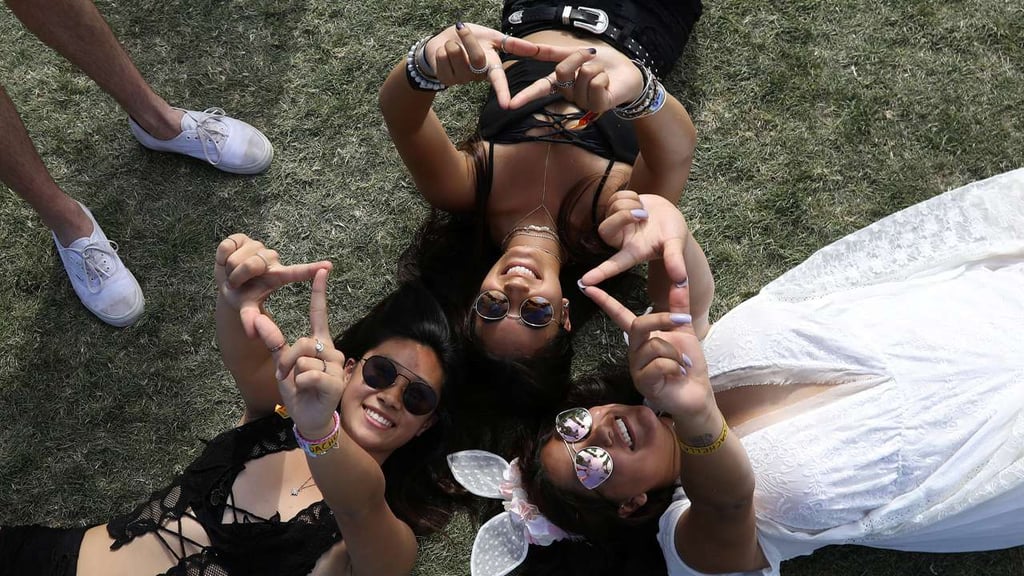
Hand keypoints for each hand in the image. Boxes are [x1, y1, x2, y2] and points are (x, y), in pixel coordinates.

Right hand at [215, 233, 331, 337]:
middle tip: (235, 283)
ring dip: (229, 270)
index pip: (296, 272)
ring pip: (237, 258)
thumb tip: (252, 334)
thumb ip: (251, 320)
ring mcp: (256, 246)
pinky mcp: (240, 237)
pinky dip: (221, 256)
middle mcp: (270, 259)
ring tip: (232, 274)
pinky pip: (226, 246)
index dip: (310, 269)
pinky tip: (226, 260)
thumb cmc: (241, 296)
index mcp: (277, 276)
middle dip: (238, 276)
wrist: (225, 282)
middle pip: (252, 265)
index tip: (329, 266)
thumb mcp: (247, 309)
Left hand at [254, 269, 346, 438]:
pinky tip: (310, 391)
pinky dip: (301, 384)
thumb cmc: (298, 389)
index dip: (319, 292)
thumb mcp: (282, 365)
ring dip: (294, 375)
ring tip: (302, 386)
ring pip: (303, 360)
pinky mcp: (335, 381)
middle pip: (301, 343)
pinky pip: (308, 374)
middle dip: (287, 361)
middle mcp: (330, 350)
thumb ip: (274, 342)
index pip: (319, 314)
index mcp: (319, 343)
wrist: (309, 418)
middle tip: (289, 376)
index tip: (323, 269)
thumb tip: (259, 318)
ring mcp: (335, 366)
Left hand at [424, 23, 577, 107]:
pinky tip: (444, 52)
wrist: (445, 39)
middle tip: (461, 29)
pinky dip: (441, 49)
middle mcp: (478, 76)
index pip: (499, 80)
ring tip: (453, 44)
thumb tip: (535, 48)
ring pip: (456, 55)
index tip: (506, 105)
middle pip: (476, 58)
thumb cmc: (471, 39)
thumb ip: (512, 44)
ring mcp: (462, 79)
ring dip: (453, 43)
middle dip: (468, 39)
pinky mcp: (446, 79)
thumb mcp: (493, 37)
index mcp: (491, 66)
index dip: (503, 92)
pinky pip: (442, 58)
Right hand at [508, 45, 645, 111]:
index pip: (540, 89)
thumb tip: (531, 47)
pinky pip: (595, 83)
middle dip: (577, 58)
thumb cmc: (604, 62)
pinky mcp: (597, 106)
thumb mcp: (576, 52)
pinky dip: (603, 77)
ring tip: (602, 73)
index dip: (525, 96)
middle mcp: (570, 95)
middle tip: (591, 58)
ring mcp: (583, 102)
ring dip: (595, 67)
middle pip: (562, 71)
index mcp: (563, 83)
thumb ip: (554, 52)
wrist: (629, 71)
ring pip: (581, 75)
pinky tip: (607, 83)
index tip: (510, 104)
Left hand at [580, 192, 688, 286]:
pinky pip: (614, 196)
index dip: (600, 273)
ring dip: (632, 203)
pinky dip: (629, 195)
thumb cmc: (673, 234)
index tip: (584, 282)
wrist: (671, 217)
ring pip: (612, 207)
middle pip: (605, 228)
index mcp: (632, 253)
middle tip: (644, 214)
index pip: (613, 265)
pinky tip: (639, 203)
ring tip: (645, 211)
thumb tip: (681, 279)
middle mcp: (620, 240)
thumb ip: (675, 260)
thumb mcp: (675, 245)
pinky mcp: (615, 209)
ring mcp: (616, 224)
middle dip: (624, 215)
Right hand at [581, 277, 711, 416]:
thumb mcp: (686, 331)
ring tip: (683, 365)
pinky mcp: (643, 383)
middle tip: (684, 321)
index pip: (618, 315)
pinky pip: (658, 364)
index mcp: (641, 337)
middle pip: (638, 324)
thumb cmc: (688, 365)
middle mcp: (634, 351)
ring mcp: (636, 367)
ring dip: (676, 353)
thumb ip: (680, 306)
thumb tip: (680, 278)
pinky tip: (679, 374)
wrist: (697, 394)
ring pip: (653, 345)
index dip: (605, 301)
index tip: (587, 286)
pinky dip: (676, 367)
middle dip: (662, 319)